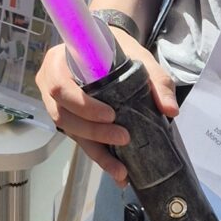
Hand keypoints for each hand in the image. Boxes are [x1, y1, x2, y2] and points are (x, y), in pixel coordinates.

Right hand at [36, 32, 176, 184]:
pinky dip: (99, 156)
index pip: (60, 86)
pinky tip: (118, 171)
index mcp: (60, 60)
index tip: (111, 115)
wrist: (107, 50)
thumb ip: (156, 80)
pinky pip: (80, 140)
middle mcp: (50, 83)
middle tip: (123, 138)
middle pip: (64, 115)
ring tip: (121, 169)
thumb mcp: (139, 57)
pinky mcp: (69, 120)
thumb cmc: (118, 49)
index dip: (82, 105)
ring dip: (97, 152)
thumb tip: (169, 110)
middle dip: (94, 132)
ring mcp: (56, 104)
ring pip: (71, 132)